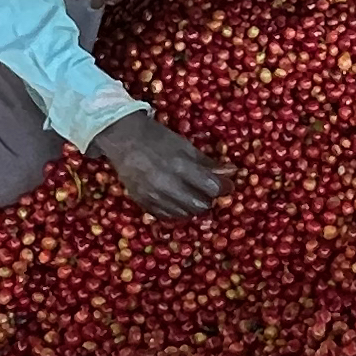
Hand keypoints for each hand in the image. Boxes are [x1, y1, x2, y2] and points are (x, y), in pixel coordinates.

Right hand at [91, 106, 225, 219]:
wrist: (123, 139)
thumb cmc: (158, 139)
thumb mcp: (185, 146)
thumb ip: (207, 163)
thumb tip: (231, 172)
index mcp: (180, 166)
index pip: (212, 187)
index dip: (224, 187)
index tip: (227, 185)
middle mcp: (167, 184)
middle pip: (200, 205)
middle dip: (208, 198)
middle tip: (207, 190)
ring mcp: (153, 196)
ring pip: (184, 214)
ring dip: (192, 206)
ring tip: (191, 194)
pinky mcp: (142, 203)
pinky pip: (166, 216)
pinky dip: (176, 210)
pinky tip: (176, 200)